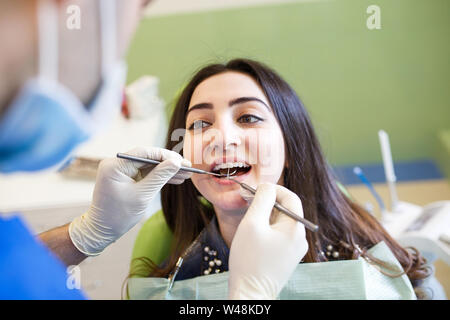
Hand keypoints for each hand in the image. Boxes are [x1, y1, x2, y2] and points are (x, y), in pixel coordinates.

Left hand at [69, 147, 190, 255]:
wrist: (102, 230)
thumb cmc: (119, 215)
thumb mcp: (143, 195)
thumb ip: (159, 176)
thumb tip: (176, 162)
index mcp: (115, 165)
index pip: (144, 153)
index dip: (165, 155)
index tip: (182, 161)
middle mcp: (116, 163)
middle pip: (148, 158)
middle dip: (168, 163)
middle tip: (188, 167)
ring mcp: (121, 170)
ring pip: (149, 166)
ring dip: (166, 171)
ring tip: (186, 175)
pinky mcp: (126, 177)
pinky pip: (145, 173)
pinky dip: (158, 177)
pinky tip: (175, 179)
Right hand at [228, 183, 307, 299]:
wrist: (251, 294)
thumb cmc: (249, 260)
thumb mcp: (252, 224)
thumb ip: (262, 200)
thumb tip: (267, 186)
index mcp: (296, 229)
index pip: (291, 197)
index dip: (274, 189)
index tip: (255, 190)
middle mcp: (300, 239)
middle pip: (286, 209)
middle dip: (267, 202)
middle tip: (247, 202)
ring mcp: (295, 249)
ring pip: (281, 222)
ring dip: (266, 215)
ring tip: (248, 220)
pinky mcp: (287, 257)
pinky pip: (279, 234)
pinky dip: (267, 228)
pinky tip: (253, 234)